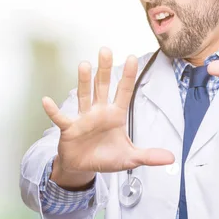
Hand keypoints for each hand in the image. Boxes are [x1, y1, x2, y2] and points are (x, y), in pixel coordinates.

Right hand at [42, 48, 174, 189]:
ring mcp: (83, 118)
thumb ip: (149, 156)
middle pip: (103, 86)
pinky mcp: (69, 128)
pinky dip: (53, 110)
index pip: (124, 91)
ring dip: (83, 81)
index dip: (128, 76)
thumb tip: (171, 158)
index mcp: (115, 115)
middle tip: (106, 50)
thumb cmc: (106, 157)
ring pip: (84, 95)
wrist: (84, 167)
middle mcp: (99, 111)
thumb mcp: (130, 159)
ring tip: (84, 64)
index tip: (132, 57)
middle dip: (105, 69)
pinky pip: (60, 118)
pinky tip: (46, 100)